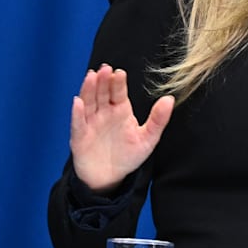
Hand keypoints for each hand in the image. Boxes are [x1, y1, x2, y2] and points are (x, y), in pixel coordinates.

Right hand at [69, 64, 173, 192]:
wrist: (110, 178)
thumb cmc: (128, 155)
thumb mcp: (148, 139)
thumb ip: (158, 120)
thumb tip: (170, 99)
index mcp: (120, 110)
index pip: (118, 92)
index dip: (118, 82)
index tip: (120, 73)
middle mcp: (104, 112)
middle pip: (102, 93)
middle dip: (102, 81)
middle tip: (105, 69)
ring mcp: (91, 123)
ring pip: (89, 102)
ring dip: (88, 90)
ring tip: (91, 76)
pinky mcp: (80, 137)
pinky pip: (78, 123)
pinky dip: (77, 113)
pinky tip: (78, 102)